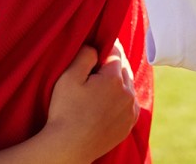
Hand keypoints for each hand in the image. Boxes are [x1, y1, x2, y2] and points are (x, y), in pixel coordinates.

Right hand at [43, 43, 138, 162]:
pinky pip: (130, 103)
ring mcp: (130, 109)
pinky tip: (110, 100)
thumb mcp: (68, 77)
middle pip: (123, 69)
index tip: (99, 48)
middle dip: (113, 65)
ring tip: (103, 84)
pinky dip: (123, 98)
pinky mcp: (129, 123)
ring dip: (119, 81)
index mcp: (114, 78)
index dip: (105, 49)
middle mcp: (128, 92)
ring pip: (128, 86)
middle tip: (98, 66)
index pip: (115, 53)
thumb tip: (95, 47)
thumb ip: (85, 55)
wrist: (68, 147)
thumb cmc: (65, 112)